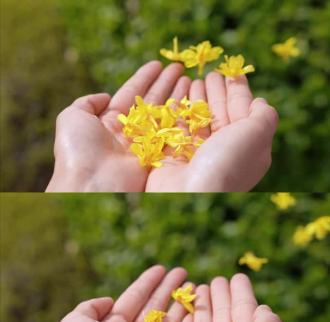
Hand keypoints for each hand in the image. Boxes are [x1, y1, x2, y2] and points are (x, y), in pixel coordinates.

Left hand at [47, 61, 183, 191]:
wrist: (91, 184)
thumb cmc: (79, 151)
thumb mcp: (72, 117)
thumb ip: (87, 102)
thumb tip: (105, 96)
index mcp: (110, 122)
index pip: (132, 94)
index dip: (145, 78)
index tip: (158, 64)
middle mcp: (130, 132)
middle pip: (152, 102)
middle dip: (166, 84)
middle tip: (181, 68)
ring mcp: (147, 144)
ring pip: (166, 114)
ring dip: (178, 96)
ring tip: (190, 79)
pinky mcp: (160, 156)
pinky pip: (174, 132)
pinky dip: (184, 116)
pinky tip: (192, 101)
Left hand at [55, 266, 187, 321]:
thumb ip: (89, 307)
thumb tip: (109, 300)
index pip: (133, 299)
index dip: (147, 283)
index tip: (161, 269)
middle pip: (153, 306)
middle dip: (168, 288)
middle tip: (182, 272)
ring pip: (168, 319)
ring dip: (180, 302)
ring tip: (194, 285)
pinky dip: (187, 321)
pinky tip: (195, 306)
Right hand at [145, 72, 277, 191]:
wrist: (192, 196)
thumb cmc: (227, 163)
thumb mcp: (257, 135)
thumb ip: (264, 115)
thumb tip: (261, 101)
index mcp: (248, 146)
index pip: (244, 112)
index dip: (238, 90)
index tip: (231, 71)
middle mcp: (225, 151)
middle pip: (221, 114)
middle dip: (216, 92)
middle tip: (209, 72)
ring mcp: (199, 155)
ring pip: (198, 120)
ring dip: (196, 99)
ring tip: (192, 80)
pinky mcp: (174, 157)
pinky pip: (176, 128)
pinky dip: (177, 111)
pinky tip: (175, 97)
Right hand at [153, 274, 282, 321]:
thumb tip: (265, 310)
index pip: (247, 316)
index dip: (243, 296)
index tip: (238, 277)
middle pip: (225, 319)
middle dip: (222, 298)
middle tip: (218, 279)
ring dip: (203, 306)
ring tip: (202, 286)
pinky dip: (184, 318)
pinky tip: (186, 304)